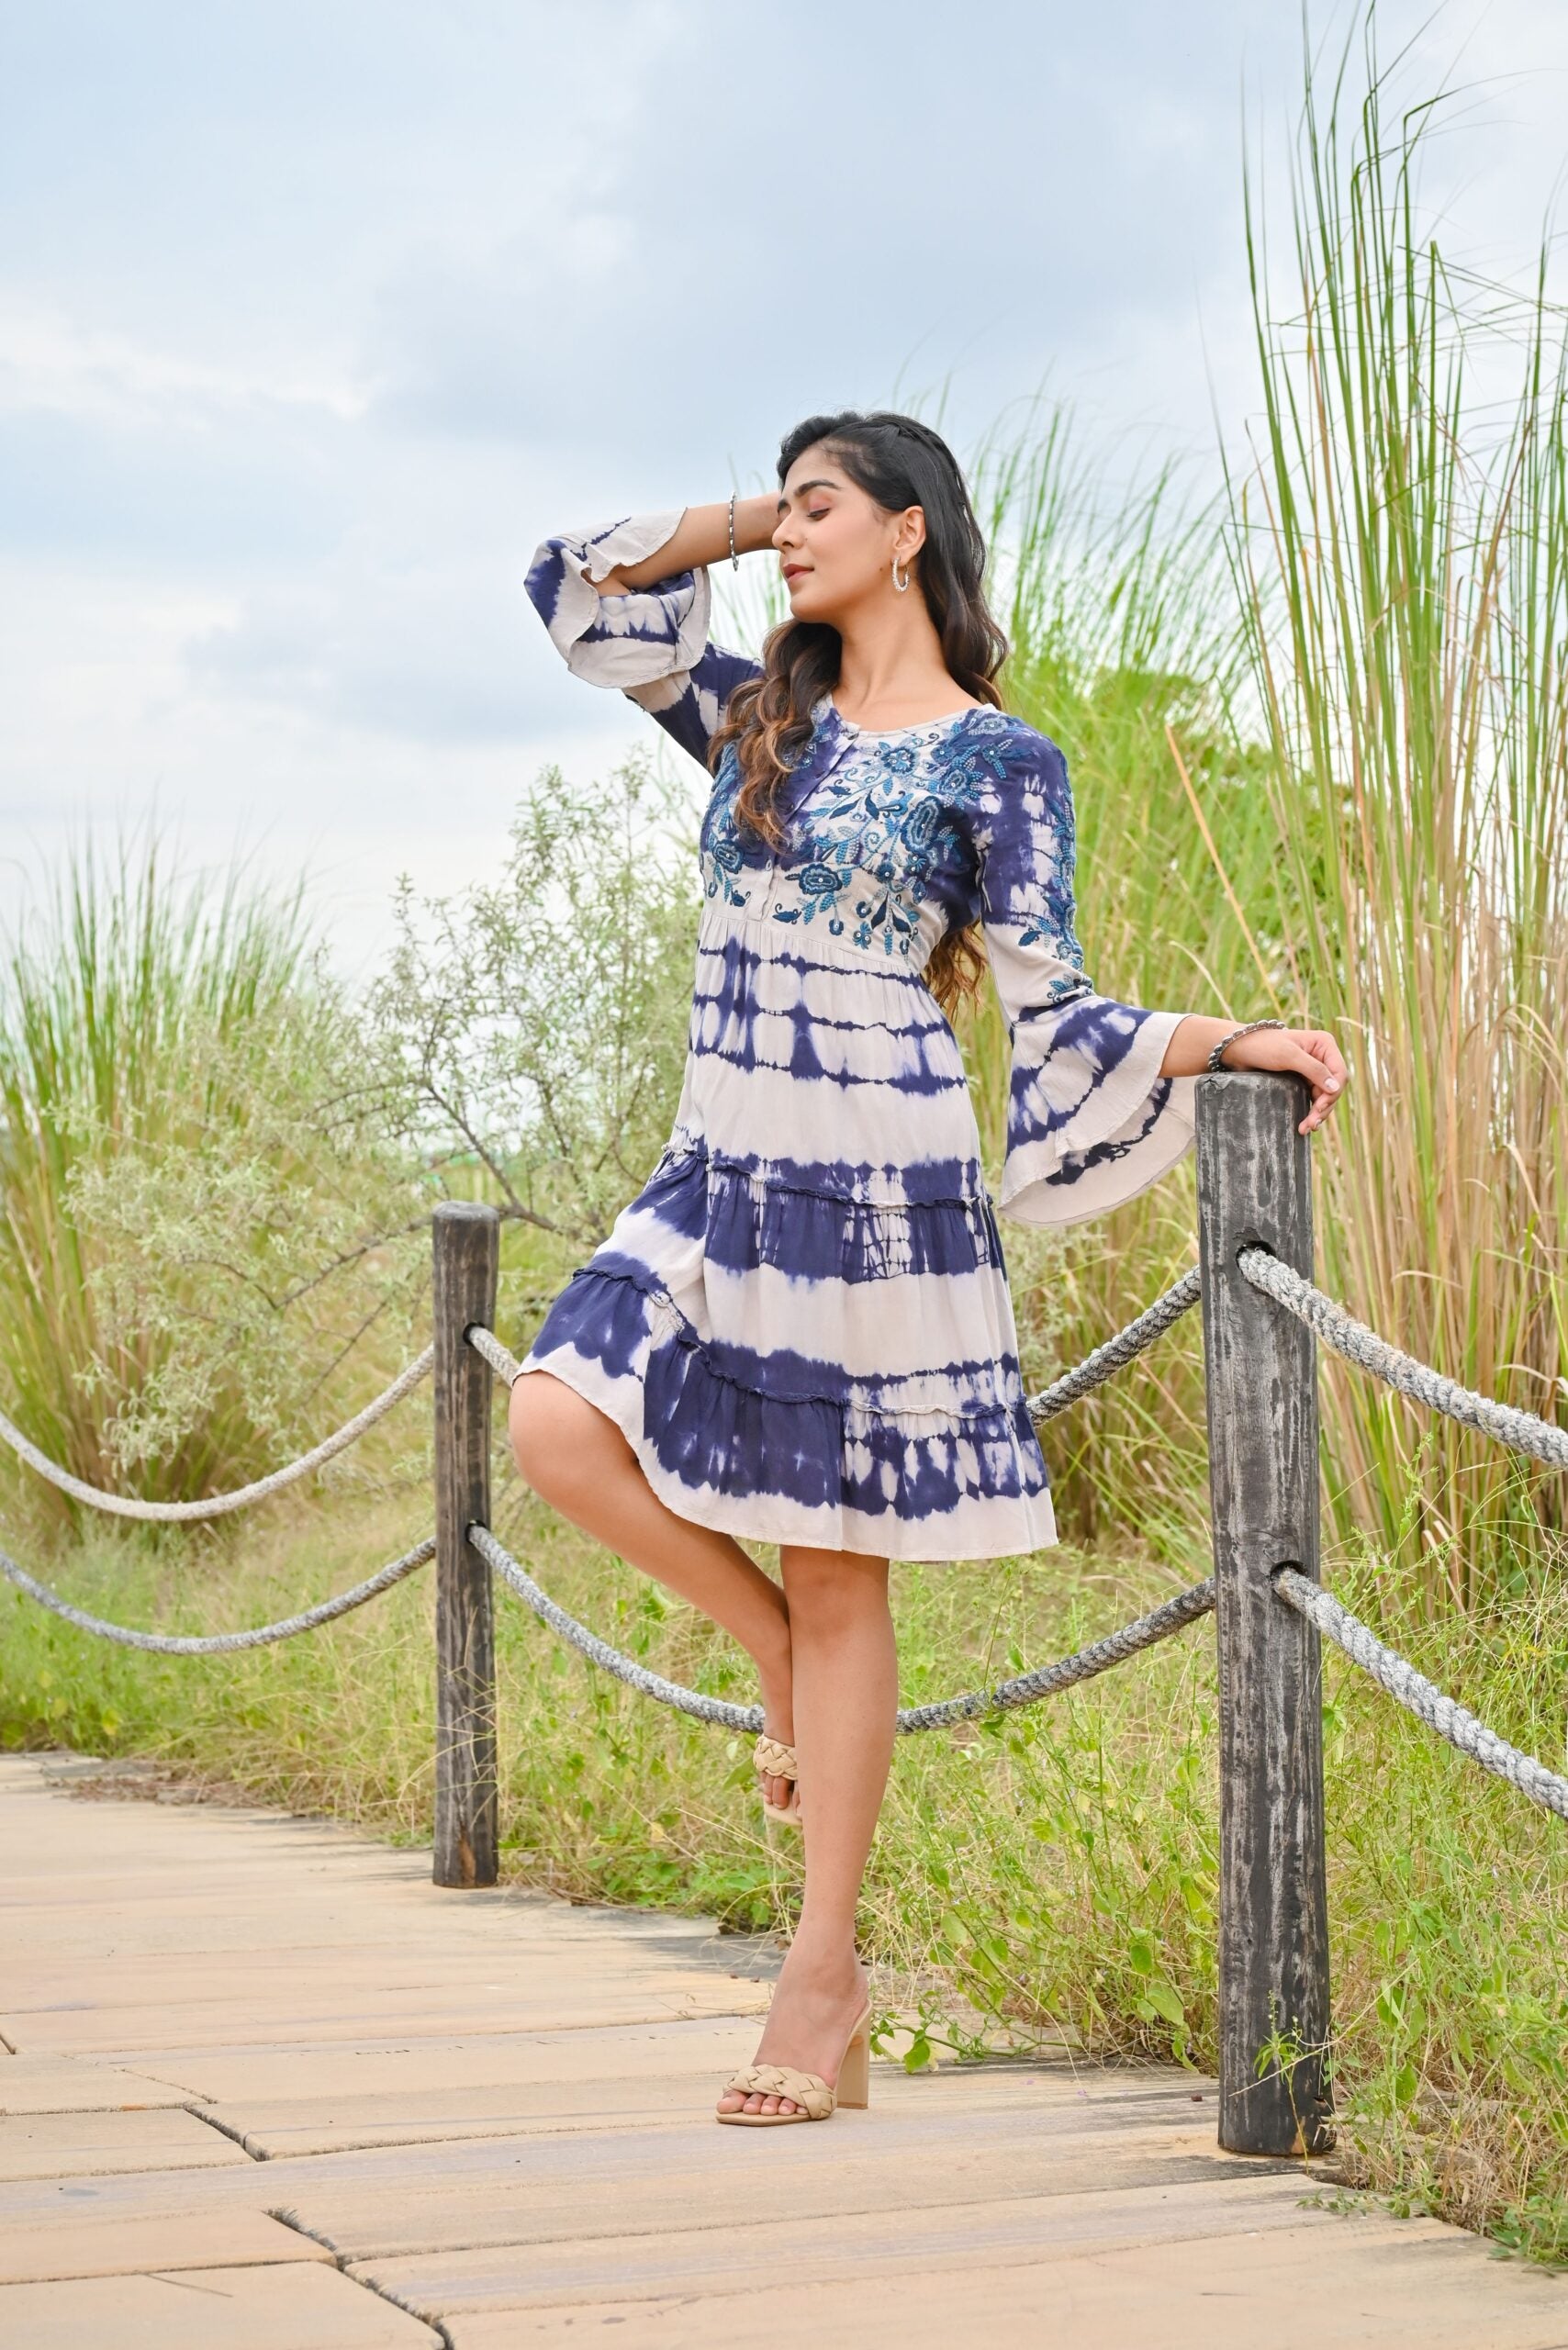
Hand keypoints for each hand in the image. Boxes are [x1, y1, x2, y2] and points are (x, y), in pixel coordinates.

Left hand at [1223, 1024, 1348, 1134]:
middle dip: (1324, 1106)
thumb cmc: (1262, 1046)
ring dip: (1318, 1112)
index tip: (1319, 1108)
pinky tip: (1305, 1121)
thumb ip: (1313, 1070)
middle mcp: (1322, 1055)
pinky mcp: (1303, 1078)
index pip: (1339, 1073)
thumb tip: (1335, 1088)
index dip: (1332, 1093)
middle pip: (1334, 1087)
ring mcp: (1313, 1068)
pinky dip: (1311, 1109)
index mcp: (1325, 1044)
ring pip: (1325, 1095)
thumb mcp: (1288, 1056)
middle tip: (1311, 1125)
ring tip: (1306, 1128)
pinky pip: (1314, 1097)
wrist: (1239, 1049)